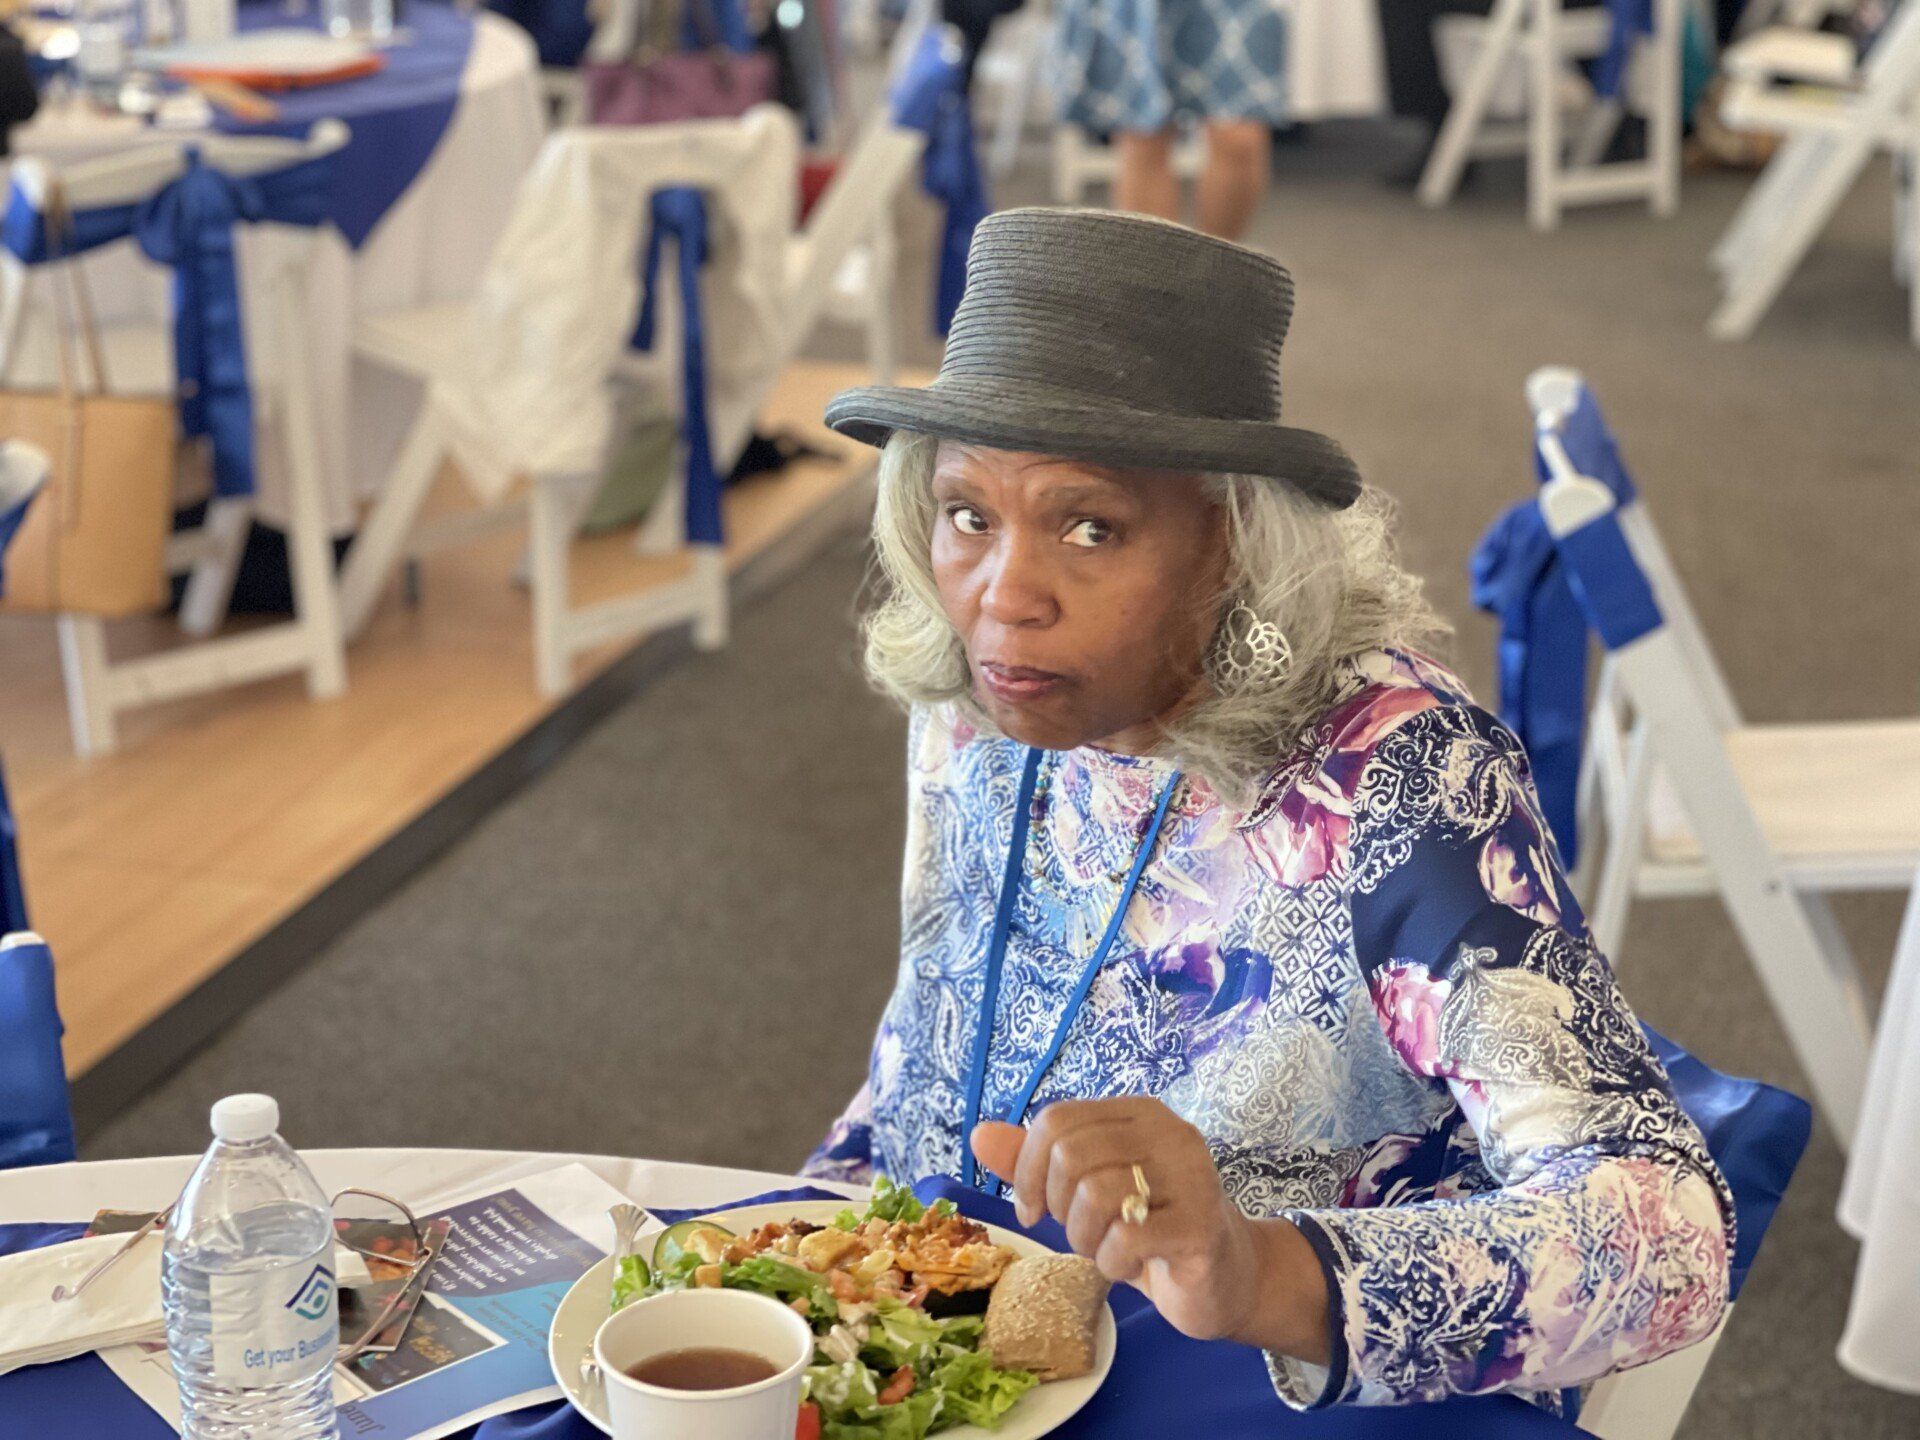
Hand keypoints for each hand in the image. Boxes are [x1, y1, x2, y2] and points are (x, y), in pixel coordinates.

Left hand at [970, 1098, 1329, 1360]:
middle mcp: (1169, 1131)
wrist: (1224, 1279)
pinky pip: (1125, 1239)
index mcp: (1138, 1113)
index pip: (1056, 1120)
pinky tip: (1131, 1265)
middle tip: (1078, 1234)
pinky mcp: (1201, 1224)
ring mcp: (1191, 1175)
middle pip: (1071, 1154)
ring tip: (1106, 1248)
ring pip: (1095, 1195)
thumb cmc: (1149, 1230)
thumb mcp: (1085, 1192)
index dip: (1027, 1169)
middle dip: (1058, 1207)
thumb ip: (1036, 1161)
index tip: (1032, 1209)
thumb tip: (979, 1134)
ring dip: (1085, 1238)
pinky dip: (1112, 1263)